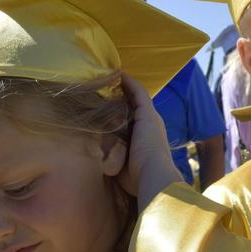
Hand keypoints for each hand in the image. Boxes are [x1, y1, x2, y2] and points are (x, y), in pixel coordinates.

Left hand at [118, 73, 182, 210]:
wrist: (153, 175)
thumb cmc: (136, 178)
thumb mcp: (122, 165)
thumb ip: (111, 157)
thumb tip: (97, 155)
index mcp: (147, 140)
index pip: (134, 122)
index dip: (124, 112)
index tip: (110, 104)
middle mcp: (152, 126)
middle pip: (137, 107)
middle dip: (125, 97)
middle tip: (110, 86)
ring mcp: (151, 118)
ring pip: (138, 97)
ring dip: (126, 87)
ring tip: (113, 76)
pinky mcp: (147, 113)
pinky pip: (138, 92)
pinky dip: (129, 83)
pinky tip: (119, 74)